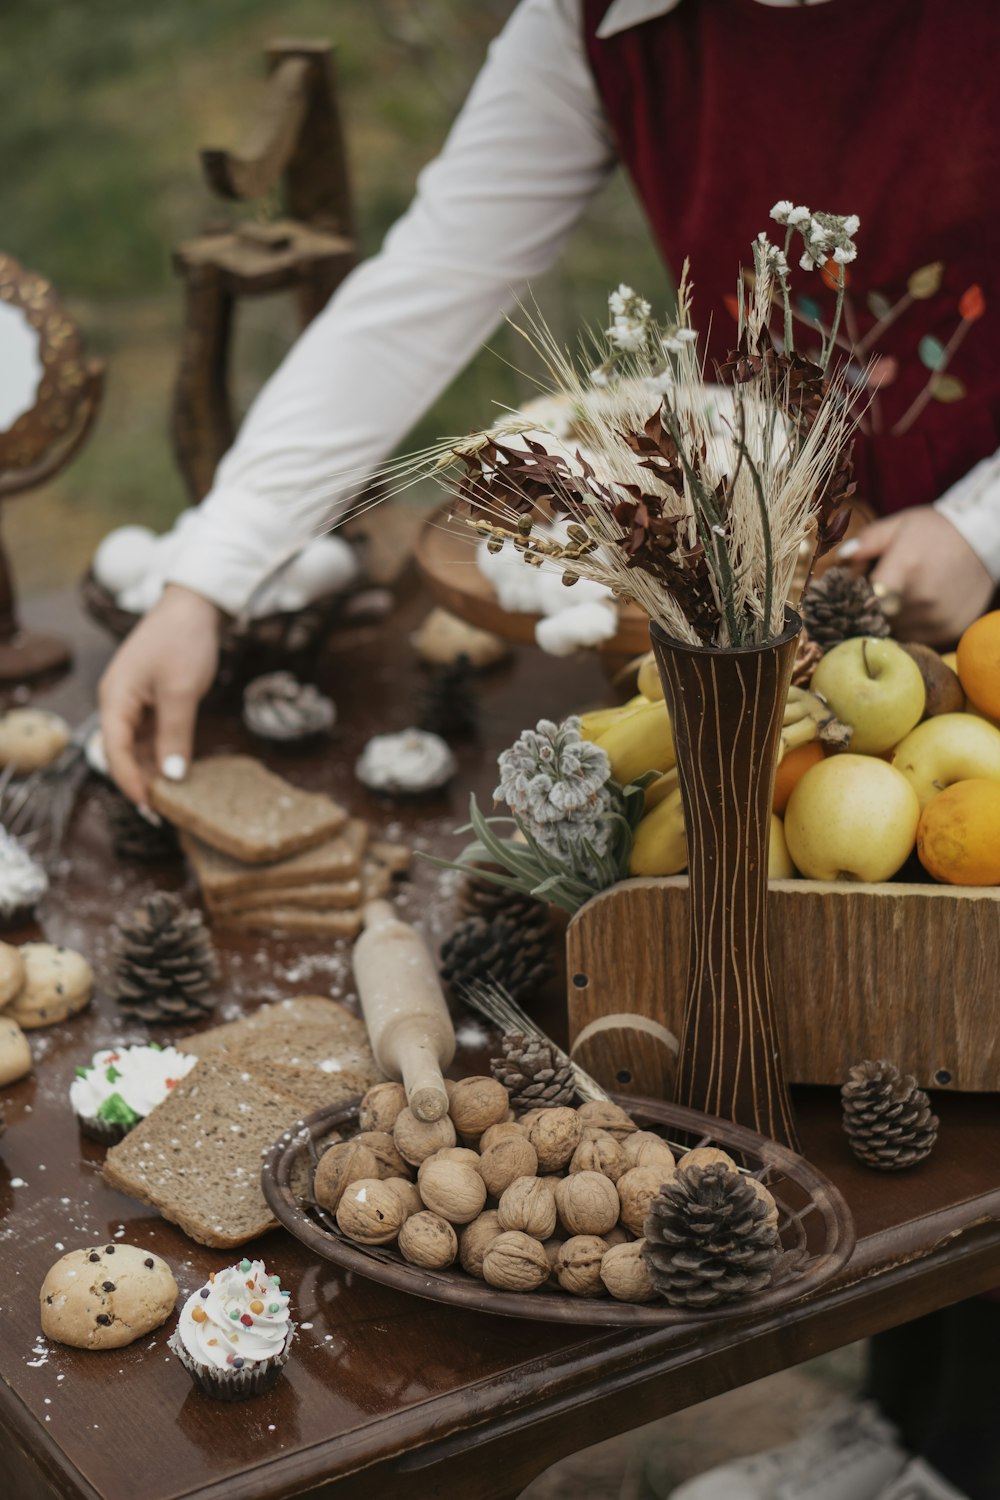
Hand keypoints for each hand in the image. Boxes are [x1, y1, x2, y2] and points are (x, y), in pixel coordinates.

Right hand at [98, 584, 220, 806]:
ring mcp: (134, 701)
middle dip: (142, 781)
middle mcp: (118, 703)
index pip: (115, 753)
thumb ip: (175, 735)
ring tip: (175, 797)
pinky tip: (179, 769)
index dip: (131, 783)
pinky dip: (163, 751)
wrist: (193, 605)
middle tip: (166, 812)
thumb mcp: (181, 692)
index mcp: (115, 700)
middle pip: (124, 753)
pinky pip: (152, 733)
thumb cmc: (182, 641)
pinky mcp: (151, 699)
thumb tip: (172, 775)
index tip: (151, 809)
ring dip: (154, 768)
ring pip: (139, 746)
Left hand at [843, 507, 994, 645]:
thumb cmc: (932, 531)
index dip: (856, 599)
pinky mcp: (951, 630)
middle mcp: (922, 599)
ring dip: (893, 621)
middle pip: (878, 618)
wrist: (982, 540)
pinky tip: (919, 608)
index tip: (855, 594)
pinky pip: (918, 638)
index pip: (867, 599)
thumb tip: (841, 559)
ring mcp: (938, 618)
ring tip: (903, 597)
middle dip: (872, 608)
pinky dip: (913, 627)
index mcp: (905, 568)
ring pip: (896, 632)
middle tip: (882, 592)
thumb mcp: (898, 525)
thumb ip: (866, 542)